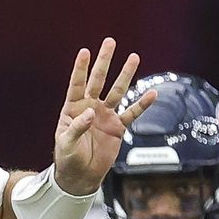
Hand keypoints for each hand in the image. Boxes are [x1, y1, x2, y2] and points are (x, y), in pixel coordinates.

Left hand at [53, 39, 155, 195]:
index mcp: (73, 108)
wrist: (80, 176)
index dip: (81, 68)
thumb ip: (77, 127)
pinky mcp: (117, 127)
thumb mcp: (66, 143)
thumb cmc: (67, 158)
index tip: (85, 52)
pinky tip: (152, 93)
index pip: (77, 84)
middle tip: (110, 42)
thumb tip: (91, 112)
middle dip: (104, 61)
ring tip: (133, 57)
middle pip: (98, 80)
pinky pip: (132, 113)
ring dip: (125, 75)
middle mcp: (90, 107)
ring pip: (117, 91)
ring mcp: (105, 116)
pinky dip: (142, 104)